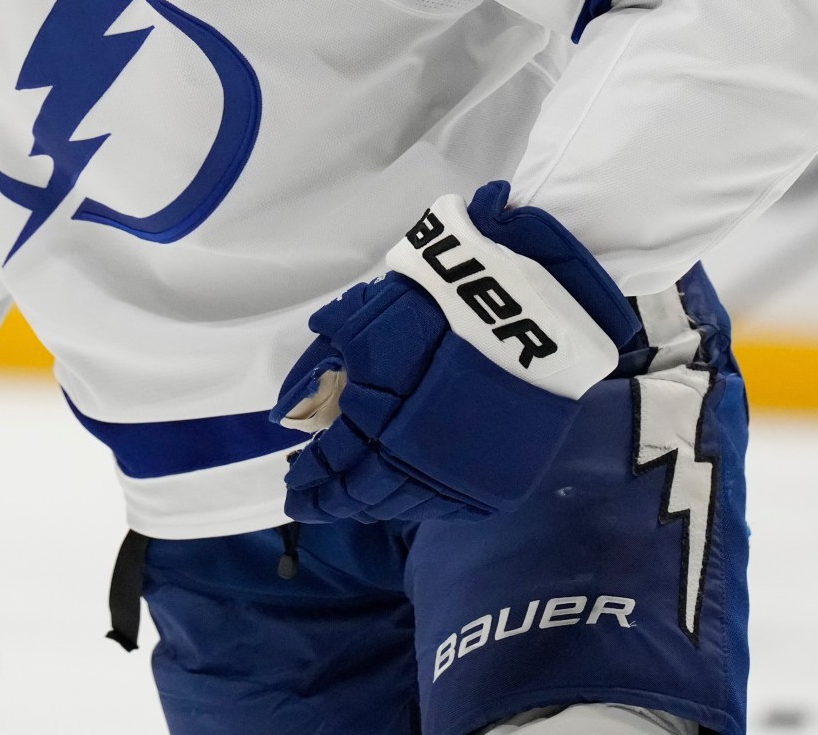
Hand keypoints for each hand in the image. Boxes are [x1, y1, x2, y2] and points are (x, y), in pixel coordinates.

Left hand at [270, 182, 642, 523]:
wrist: (523, 316)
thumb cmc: (441, 308)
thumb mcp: (373, 316)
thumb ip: (339, 339)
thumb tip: (310, 358)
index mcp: (375, 422)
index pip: (332, 462)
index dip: (310, 476)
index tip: (294, 483)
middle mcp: (409, 459)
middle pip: (362, 494)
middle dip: (330, 502)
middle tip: (311, 507)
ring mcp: (453, 477)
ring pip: (402, 507)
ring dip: (371, 508)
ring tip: (352, 506)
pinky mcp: (491, 482)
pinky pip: (444, 507)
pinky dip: (417, 508)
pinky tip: (404, 503)